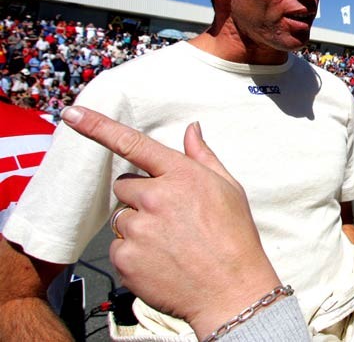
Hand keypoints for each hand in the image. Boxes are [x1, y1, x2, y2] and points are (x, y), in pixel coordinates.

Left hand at [60, 106, 280, 339]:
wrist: (231, 289)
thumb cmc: (234, 236)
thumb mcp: (229, 189)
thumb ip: (203, 157)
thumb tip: (192, 129)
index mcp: (182, 175)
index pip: (133, 143)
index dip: (98, 126)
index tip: (72, 113)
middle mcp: (157, 197)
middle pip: (126, 186)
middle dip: (142, 198)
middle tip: (170, 218)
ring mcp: (139, 228)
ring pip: (122, 218)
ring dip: (138, 227)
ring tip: (169, 244)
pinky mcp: (126, 258)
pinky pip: (119, 246)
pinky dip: (135, 254)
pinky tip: (161, 261)